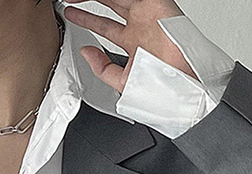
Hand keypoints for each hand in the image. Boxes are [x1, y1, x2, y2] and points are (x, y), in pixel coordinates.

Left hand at [62, 1, 198, 89]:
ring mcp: (147, 14)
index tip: (70, 14)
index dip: (86, 19)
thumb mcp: (123, 82)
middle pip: (109, 5)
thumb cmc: (163, 87)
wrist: (182, 84)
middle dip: (88, 0)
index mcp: (133, 43)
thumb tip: (86, 53)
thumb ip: (103, 69)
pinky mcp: (155, 4)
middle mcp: (139, 26)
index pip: (104, 26)